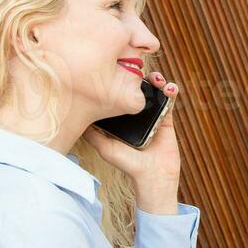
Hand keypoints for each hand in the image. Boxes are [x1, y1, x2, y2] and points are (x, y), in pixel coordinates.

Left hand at [82, 71, 182, 193]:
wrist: (152, 175)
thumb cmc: (128, 164)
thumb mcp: (104, 147)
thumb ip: (92, 134)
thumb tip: (76, 117)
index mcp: (122, 117)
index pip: (122, 93)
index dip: (122, 80)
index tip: (120, 72)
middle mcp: (136, 114)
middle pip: (138, 88)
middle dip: (140, 76)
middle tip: (140, 73)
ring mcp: (152, 114)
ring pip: (155, 90)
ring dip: (157, 79)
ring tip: (156, 79)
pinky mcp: (167, 118)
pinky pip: (170, 100)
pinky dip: (171, 90)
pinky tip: (168, 89)